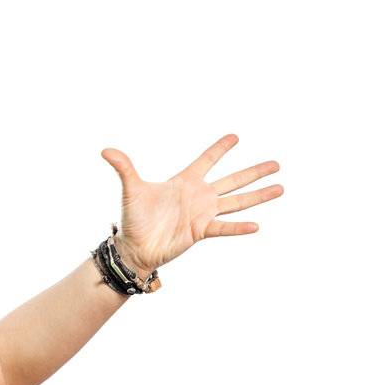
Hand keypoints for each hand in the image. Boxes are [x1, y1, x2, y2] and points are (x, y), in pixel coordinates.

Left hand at [100, 134, 282, 280]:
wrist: (134, 248)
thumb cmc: (133, 219)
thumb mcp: (131, 189)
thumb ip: (124, 167)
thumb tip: (105, 150)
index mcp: (185, 181)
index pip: (207, 160)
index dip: (220, 149)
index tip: (235, 136)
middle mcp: (199, 196)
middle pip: (233, 180)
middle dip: (254, 172)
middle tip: (276, 163)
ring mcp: (202, 214)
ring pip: (237, 202)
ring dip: (258, 196)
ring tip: (280, 188)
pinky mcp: (201, 231)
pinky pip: (224, 228)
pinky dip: (239, 228)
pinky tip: (257, 225)